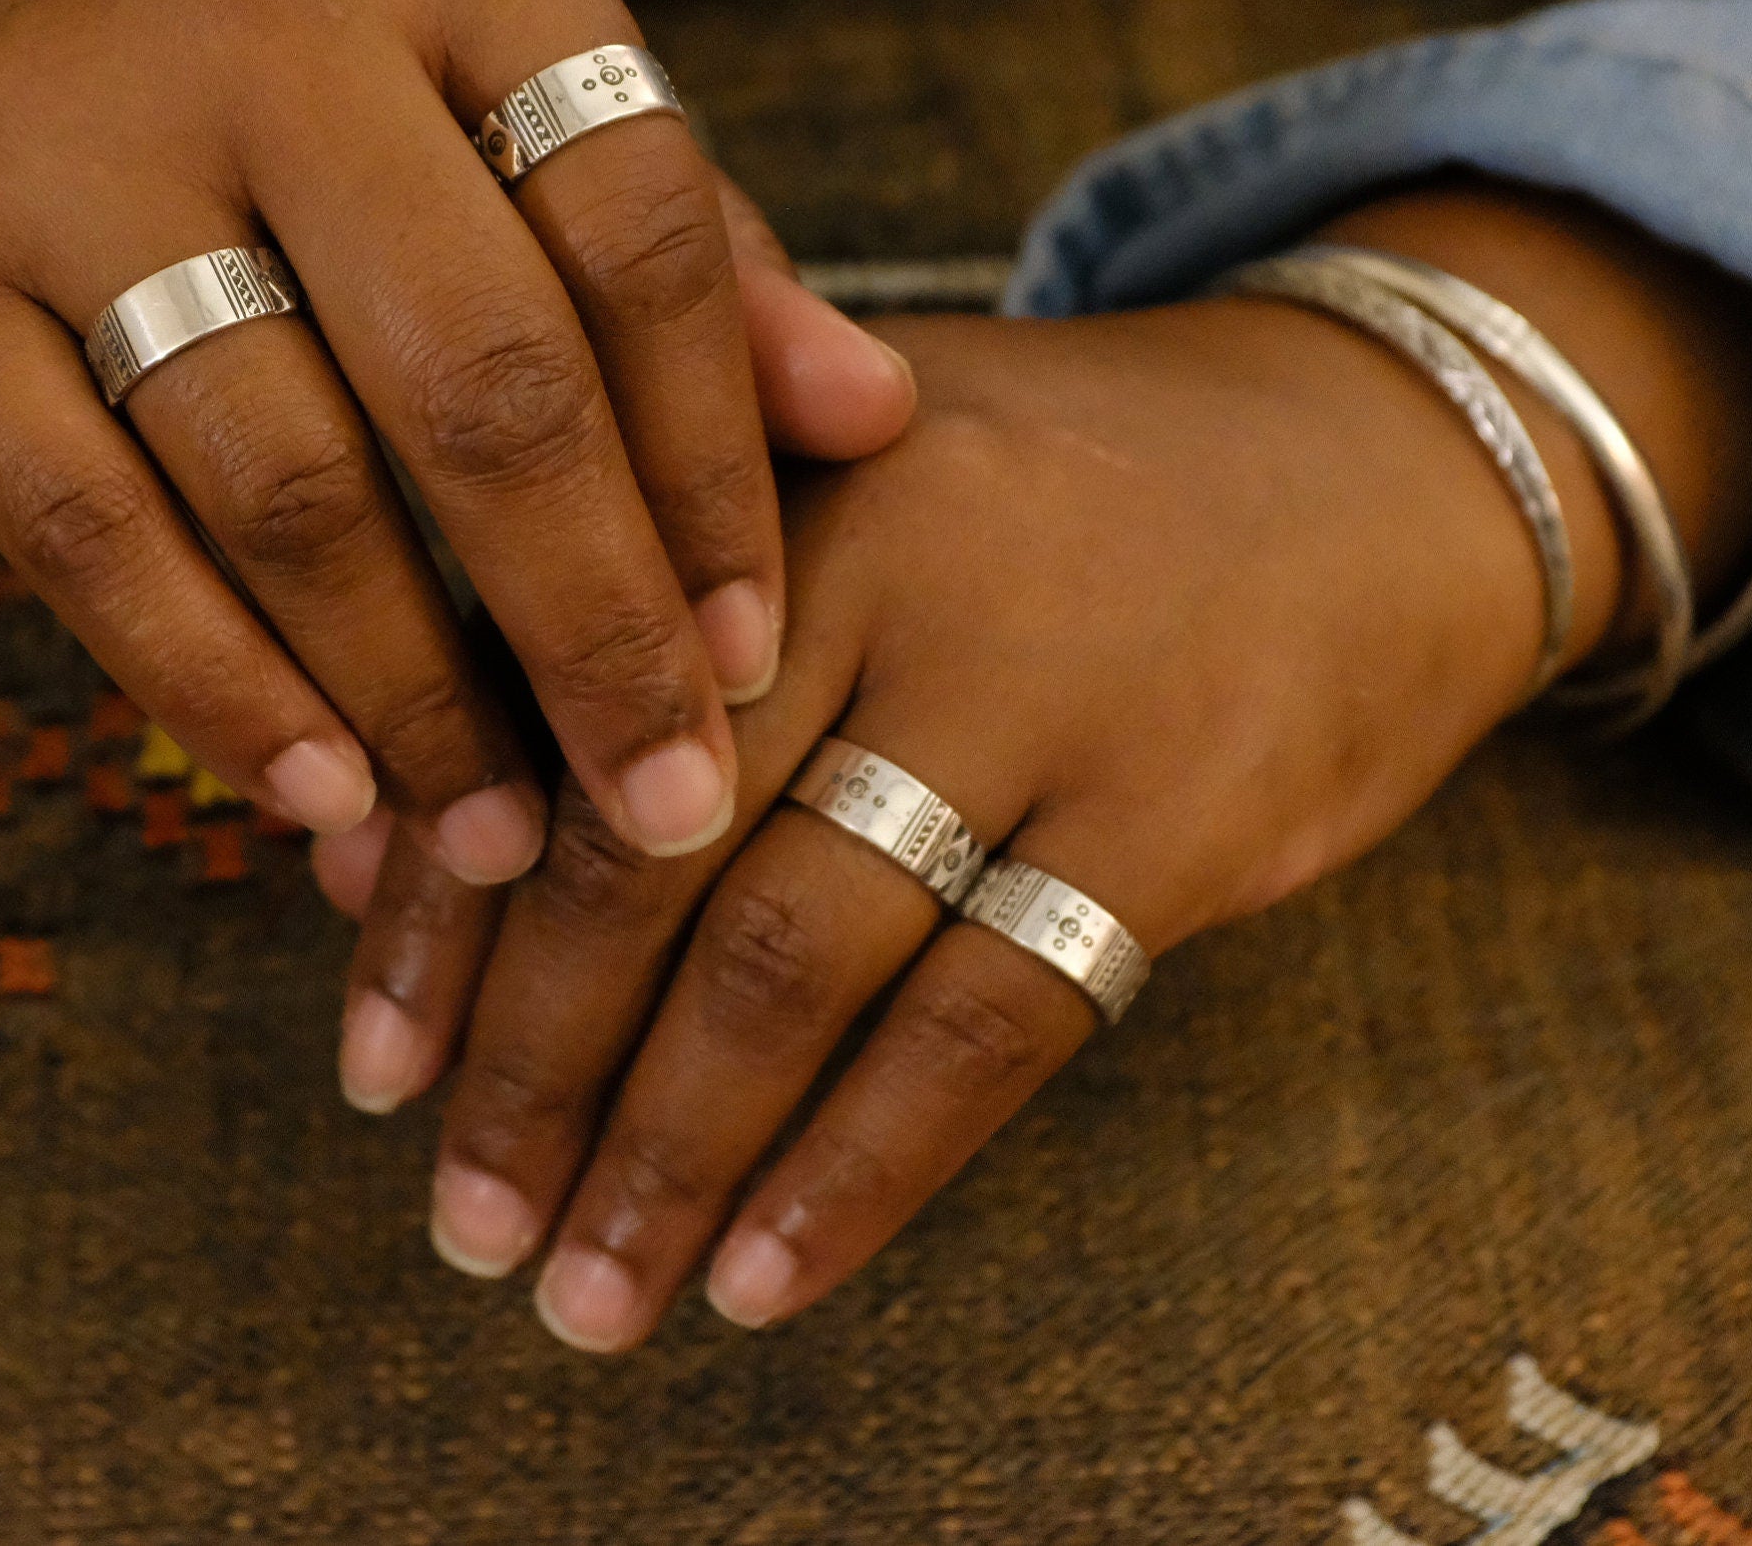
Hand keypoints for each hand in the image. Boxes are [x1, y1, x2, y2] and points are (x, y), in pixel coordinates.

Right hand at [0, 0, 914, 875]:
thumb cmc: (279, 67)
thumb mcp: (484, 81)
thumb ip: (679, 241)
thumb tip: (879, 418)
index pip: (635, 224)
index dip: (714, 464)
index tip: (756, 653)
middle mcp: (252, 6)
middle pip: (479, 370)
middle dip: (591, 624)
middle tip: (670, 806)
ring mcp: (55, 138)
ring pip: (284, 477)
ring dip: (413, 696)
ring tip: (505, 840)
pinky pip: (85, 535)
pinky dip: (216, 690)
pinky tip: (321, 798)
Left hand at [335, 185, 1751, 1348]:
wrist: (1376, 458)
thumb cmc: (1041, 506)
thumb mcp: (833, 488)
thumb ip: (613, 657)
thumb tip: (379, 869)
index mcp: (760, 475)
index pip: (543, 716)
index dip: (446, 911)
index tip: (375, 1072)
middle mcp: (880, 564)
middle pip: (648, 850)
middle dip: (535, 1066)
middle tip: (463, 1222)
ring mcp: (1041, 686)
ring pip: (797, 955)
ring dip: (673, 1152)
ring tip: (586, 1294)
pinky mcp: (1179, 808)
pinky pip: (986, 1023)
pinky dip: (860, 1169)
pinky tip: (769, 1273)